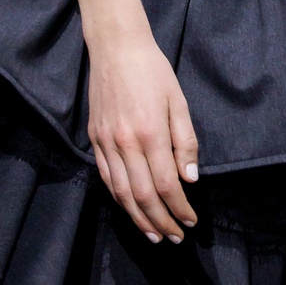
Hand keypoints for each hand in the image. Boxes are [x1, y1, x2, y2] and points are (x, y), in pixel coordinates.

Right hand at [86, 23, 198, 244]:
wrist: (116, 47)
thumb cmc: (153, 71)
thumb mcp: (178, 101)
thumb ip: (185, 141)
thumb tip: (190, 179)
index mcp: (150, 132)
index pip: (166, 184)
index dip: (180, 208)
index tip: (191, 221)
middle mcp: (125, 143)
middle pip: (143, 196)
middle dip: (161, 221)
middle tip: (175, 237)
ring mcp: (106, 142)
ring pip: (121, 193)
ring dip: (138, 219)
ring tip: (154, 235)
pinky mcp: (94, 139)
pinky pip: (106, 178)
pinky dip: (119, 199)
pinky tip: (130, 209)